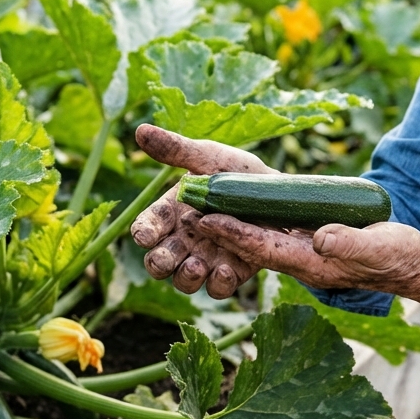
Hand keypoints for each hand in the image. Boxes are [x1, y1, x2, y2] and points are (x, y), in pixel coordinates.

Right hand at [131, 124, 271, 298]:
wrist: (279, 193)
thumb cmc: (237, 172)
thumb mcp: (208, 158)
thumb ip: (175, 149)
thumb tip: (140, 130)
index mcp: (171, 214)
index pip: (146, 229)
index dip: (143, 233)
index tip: (146, 234)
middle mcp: (183, 241)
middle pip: (159, 262)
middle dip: (160, 262)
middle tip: (169, 257)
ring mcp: (206, 260)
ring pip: (184, 281)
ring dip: (186, 278)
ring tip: (198, 265)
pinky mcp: (231, 273)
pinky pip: (217, 288)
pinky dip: (219, 284)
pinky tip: (227, 270)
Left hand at [194, 216, 419, 294]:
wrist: (409, 264)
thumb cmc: (397, 256)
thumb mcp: (379, 246)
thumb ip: (352, 242)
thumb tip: (321, 237)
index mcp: (312, 263)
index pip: (265, 248)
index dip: (235, 233)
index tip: (208, 219)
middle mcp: (299, 259)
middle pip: (250, 243)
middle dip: (219, 228)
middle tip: (187, 206)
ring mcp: (302, 251)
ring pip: (257, 237)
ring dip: (229, 222)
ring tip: (198, 202)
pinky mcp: (308, 242)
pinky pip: (272, 232)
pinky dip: (250, 220)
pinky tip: (234, 203)